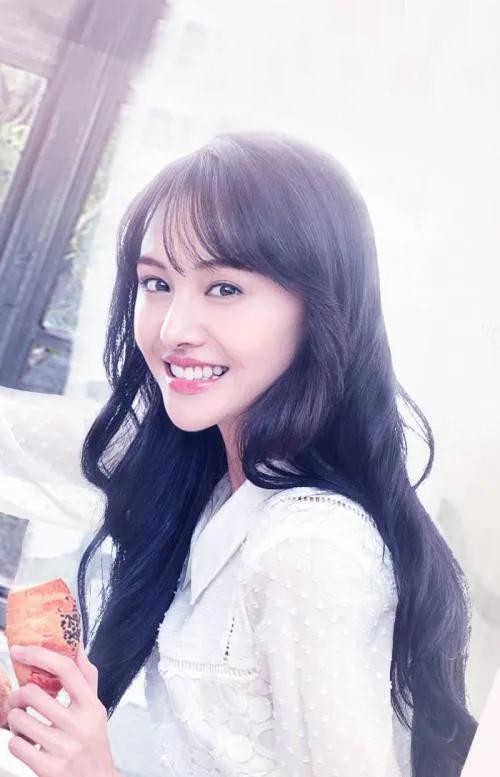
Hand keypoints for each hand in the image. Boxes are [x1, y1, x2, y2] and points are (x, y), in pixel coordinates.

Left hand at [6, 642, 116, 776]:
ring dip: (14, 720)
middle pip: (34, 694)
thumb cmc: (93, 746)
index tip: (19, 650)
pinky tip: (26, 744)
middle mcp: (80, 726)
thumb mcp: (96, 712)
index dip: (39, 655)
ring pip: (19, 719)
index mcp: (92, 707)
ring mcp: (64, 748)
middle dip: (17, 696)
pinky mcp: (49, 769)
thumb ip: (87, 679)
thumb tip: (77, 647)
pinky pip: (16, 745)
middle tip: (18, 700)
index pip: (66, 670)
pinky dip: (15, 742)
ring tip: (22, 724)